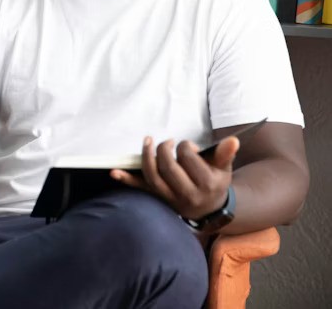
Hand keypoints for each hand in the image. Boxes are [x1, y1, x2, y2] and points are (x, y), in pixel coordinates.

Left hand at [111, 135, 238, 220]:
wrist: (210, 208)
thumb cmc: (216, 181)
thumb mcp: (224, 168)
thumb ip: (225, 153)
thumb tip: (232, 140)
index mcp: (207, 184)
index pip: (188, 159)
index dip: (184, 147)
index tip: (187, 146)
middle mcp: (188, 195)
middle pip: (168, 167)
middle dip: (164, 150)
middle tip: (167, 142)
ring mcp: (172, 199)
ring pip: (153, 178)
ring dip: (146, 158)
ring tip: (147, 142)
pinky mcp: (159, 199)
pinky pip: (142, 190)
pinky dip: (127, 180)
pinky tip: (114, 172)